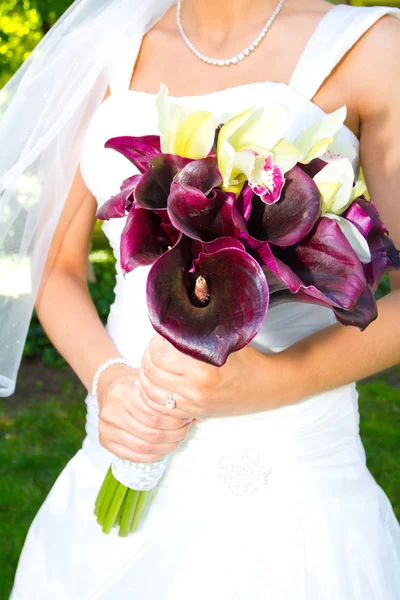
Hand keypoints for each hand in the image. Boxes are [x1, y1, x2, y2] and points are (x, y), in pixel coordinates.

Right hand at [96, 364, 194, 462]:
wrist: (108, 386)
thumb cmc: (134, 384)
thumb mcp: (150, 382)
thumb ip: (168, 397)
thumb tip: (197, 416)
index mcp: (123, 393)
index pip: (156, 416)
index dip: (176, 421)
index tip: (188, 419)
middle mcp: (112, 411)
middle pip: (152, 433)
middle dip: (175, 435)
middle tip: (186, 430)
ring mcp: (106, 427)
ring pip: (145, 446)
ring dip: (166, 447)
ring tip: (177, 439)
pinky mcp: (104, 440)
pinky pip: (134, 455)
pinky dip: (152, 455)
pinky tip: (162, 449)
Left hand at [137, 334, 291, 418]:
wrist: (265, 386)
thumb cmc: (247, 358)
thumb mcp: (227, 336)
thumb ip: (201, 325)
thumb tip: (176, 309)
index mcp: (205, 367)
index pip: (159, 351)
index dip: (156, 339)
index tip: (164, 333)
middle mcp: (196, 388)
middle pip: (151, 369)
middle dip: (149, 355)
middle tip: (157, 346)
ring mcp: (193, 404)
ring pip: (149, 389)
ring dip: (147, 374)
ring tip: (154, 363)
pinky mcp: (192, 414)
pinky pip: (157, 407)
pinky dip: (150, 393)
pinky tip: (155, 382)